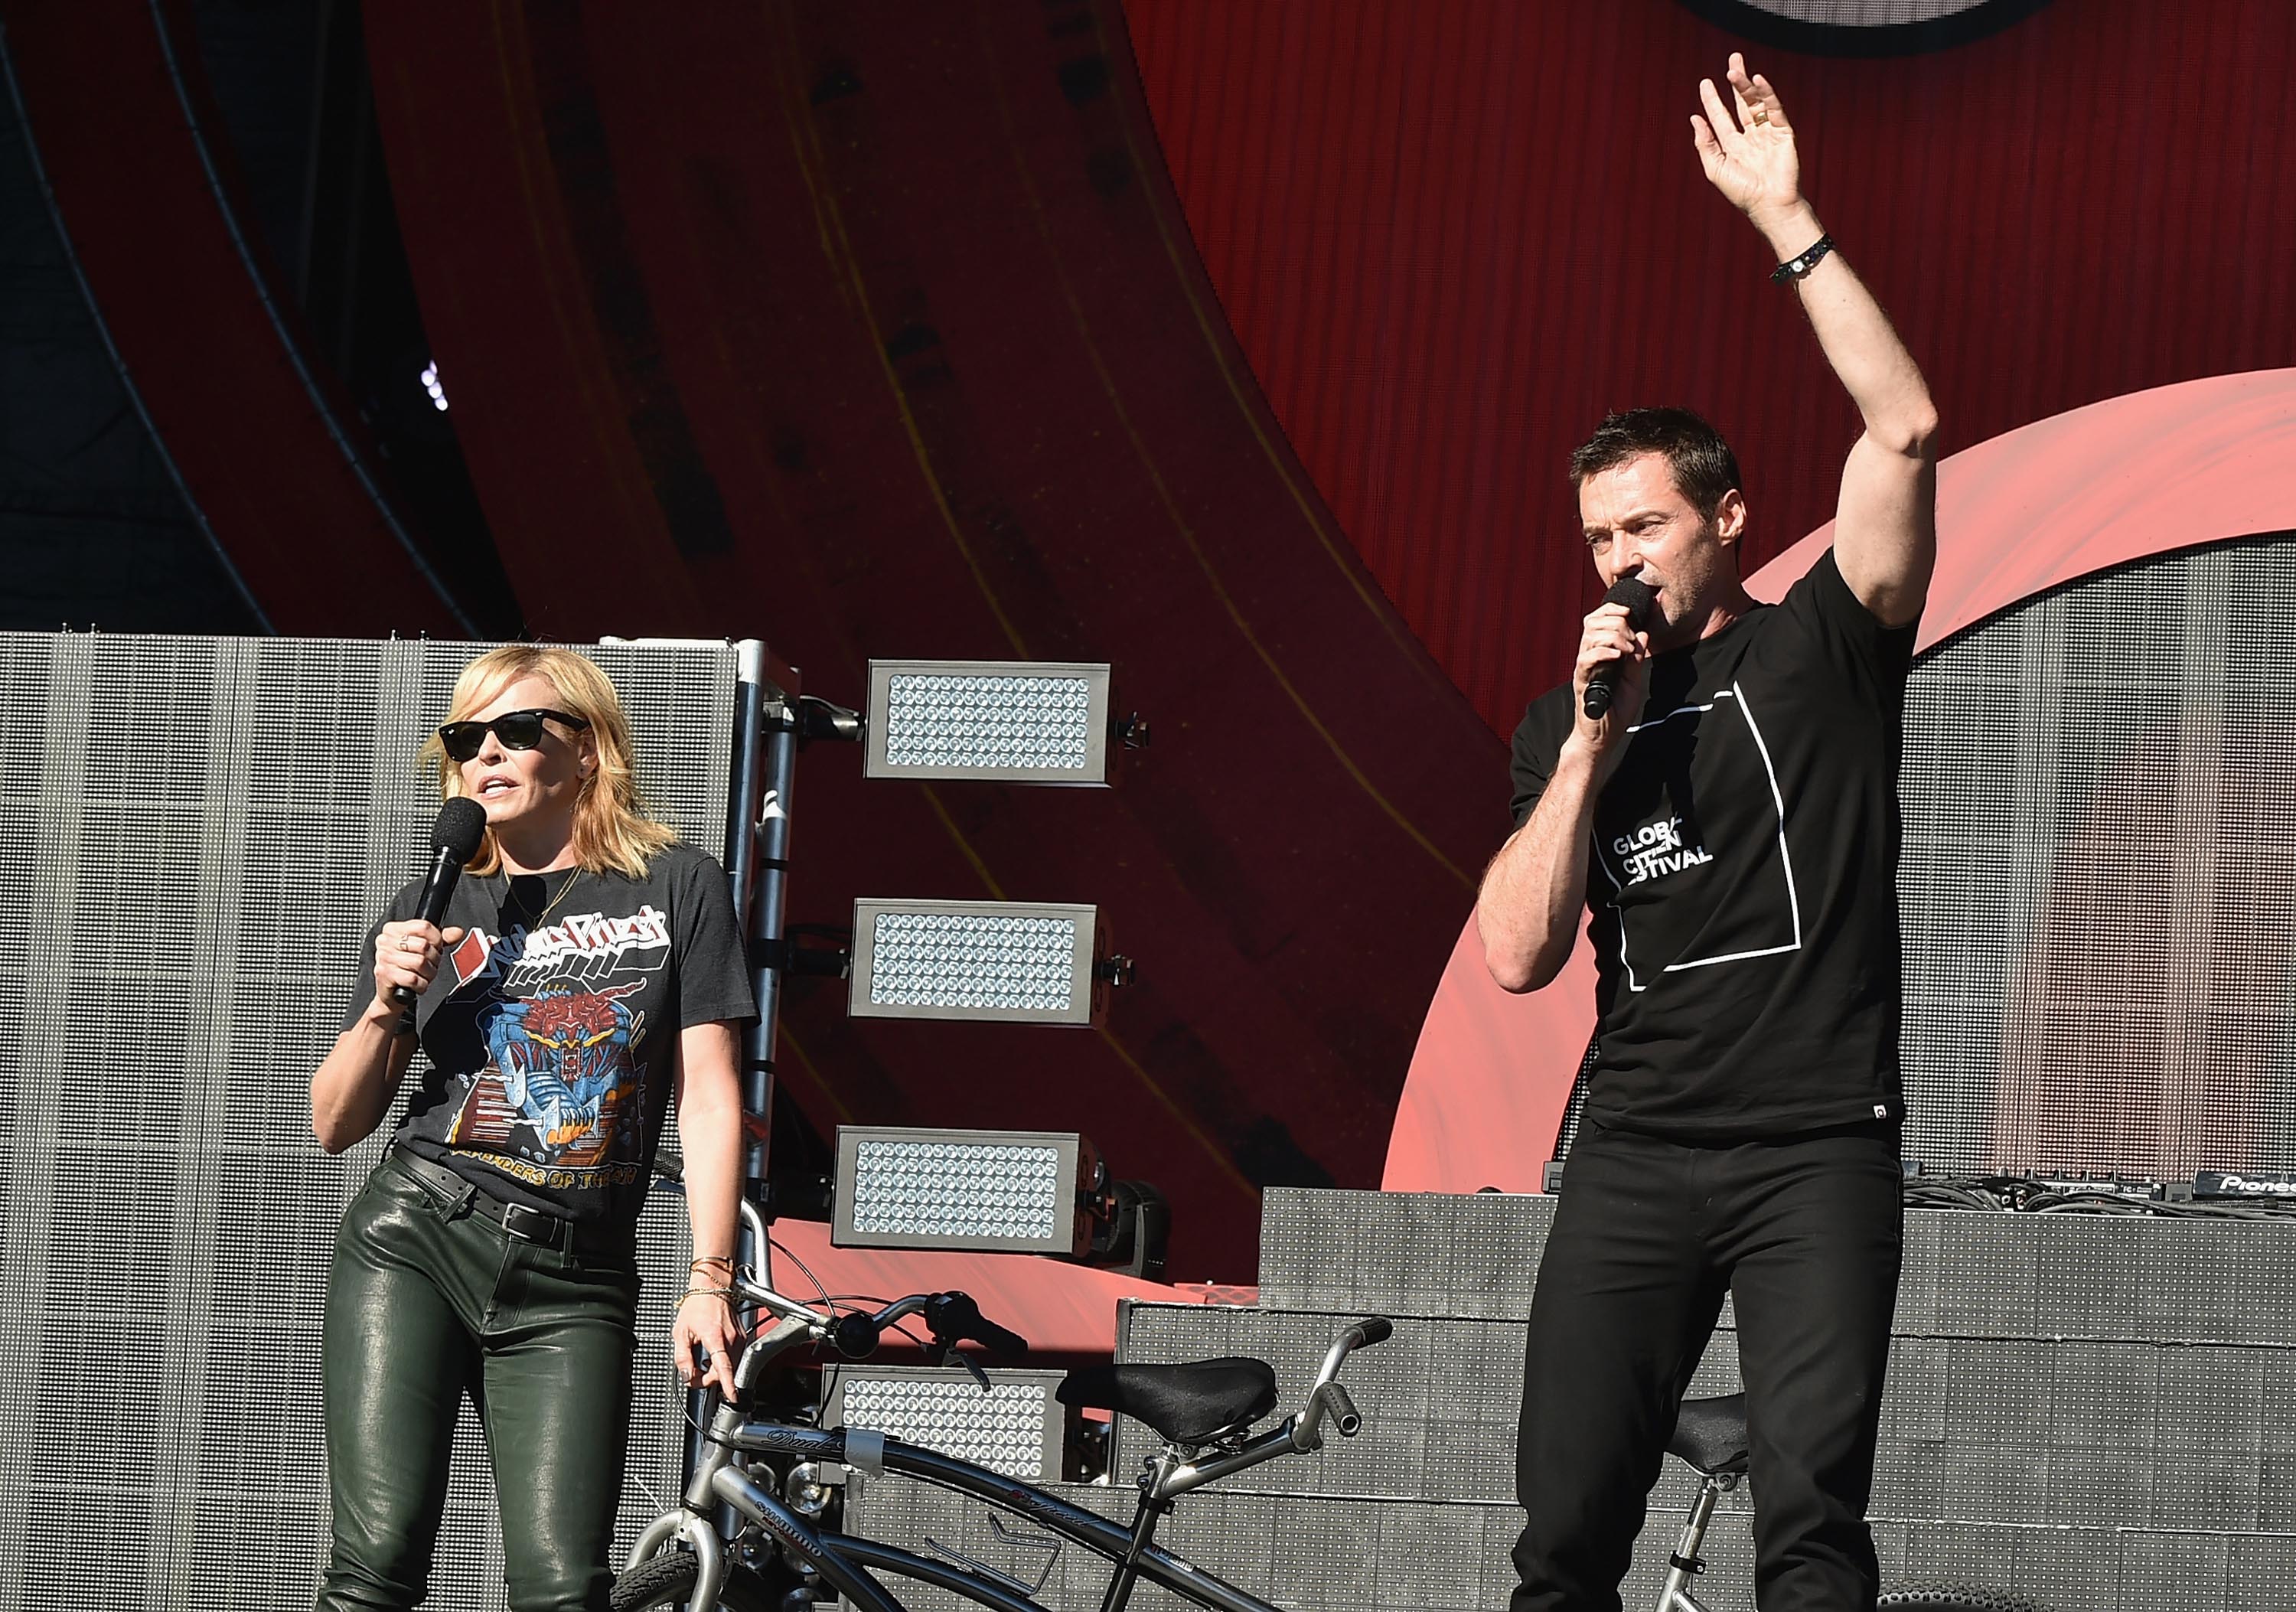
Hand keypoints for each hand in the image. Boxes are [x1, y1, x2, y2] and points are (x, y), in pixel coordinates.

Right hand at [371, 919, 466, 1011]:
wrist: (392, 993)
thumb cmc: (406, 968)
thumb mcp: (423, 949)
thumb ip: (441, 938)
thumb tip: (457, 932)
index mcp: (393, 930)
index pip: (423, 926)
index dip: (437, 939)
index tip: (436, 947)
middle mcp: (385, 941)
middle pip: (423, 945)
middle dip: (434, 959)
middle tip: (430, 964)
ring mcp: (383, 958)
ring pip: (420, 962)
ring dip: (429, 973)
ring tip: (424, 975)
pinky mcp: (384, 974)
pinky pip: (413, 979)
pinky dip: (421, 985)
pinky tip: (417, 985)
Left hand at [674, 1290, 741, 1397]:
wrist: (712, 1286)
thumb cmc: (697, 1305)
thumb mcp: (681, 1332)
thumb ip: (683, 1358)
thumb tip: (687, 1376)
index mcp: (715, 1337)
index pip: (724, 1367)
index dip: (728, 1384)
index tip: (733, 1396)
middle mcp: (731, 1338)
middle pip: (725, 1371)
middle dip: (710, 1379)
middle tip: (694, 1376)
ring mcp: (739, 1337)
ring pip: (731, 1365)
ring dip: (717, 1371)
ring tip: (703, 1364)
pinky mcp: (742, 1336)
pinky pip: (734, 1357)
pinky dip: (723, 1362)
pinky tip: (713, 1356)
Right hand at [1570, 600, 1650, 748]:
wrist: (1603, 737)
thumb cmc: (1615, 711)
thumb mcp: (1633, 680)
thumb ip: (1636, 658)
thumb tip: (1643, 633)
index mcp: (1599, 654)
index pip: (1598, 620)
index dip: (1613, 609)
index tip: (1631, 612)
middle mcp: (1588, 657)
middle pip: (1592, 622)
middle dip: (1617, 622)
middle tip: (1631, 640)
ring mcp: (1584, 669)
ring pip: (1590, 637)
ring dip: (1614, 636)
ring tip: (1627, 650)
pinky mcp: (1582, 682)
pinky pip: (1586, 659)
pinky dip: (1603, 652)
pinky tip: (1617, 656)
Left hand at [1691, 53, 1802, 231]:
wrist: (1769, 204)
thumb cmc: (1741, 192)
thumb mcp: (1715, 168)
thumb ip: (1704, 143)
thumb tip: (1694, 118)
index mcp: (1732, 146)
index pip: (1721, 117)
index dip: (1713, 100)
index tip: (1705, 83)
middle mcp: (1750, 137)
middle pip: (1742, 103)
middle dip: (1736, 82)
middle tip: (1732, 60)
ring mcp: (1767, 133)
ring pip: (1756, 103)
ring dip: (1746, 86)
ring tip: (1735, 70)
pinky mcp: (1783, 132)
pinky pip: (1774, 108)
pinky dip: (1767, 93)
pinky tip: (1757, 80)